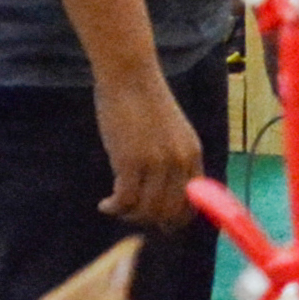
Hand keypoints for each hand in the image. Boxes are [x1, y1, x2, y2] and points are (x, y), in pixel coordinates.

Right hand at [93, 64, 207, 230]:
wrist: (129, 76)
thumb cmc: (145, 101)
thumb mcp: (172, 132)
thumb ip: (174, 160)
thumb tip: (166, 193)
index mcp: (193, 154)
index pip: (192, 203)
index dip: (175, 220)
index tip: (158, 223)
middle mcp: (179, 162)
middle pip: (169, 212)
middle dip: (149, 220)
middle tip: (130, 214)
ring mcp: (157, 163)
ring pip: (147, 210)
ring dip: (129, 215)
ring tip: (115, 207)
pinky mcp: (131, 162)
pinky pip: (125, 201)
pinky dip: (114, 208)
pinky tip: (105, 205)